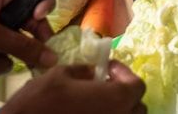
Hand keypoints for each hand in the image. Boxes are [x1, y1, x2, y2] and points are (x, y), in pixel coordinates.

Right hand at [1, 62, 145, 113]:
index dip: (124, 74)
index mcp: (117, 99)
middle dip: (125, 95)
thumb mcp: (59, 76)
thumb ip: (82, 71)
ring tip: (96, 105)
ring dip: (117, 111)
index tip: (107, 68)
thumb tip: (92, 72)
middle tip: (104, 87)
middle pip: (137, 108)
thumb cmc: (40, 103)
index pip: (137, 86)